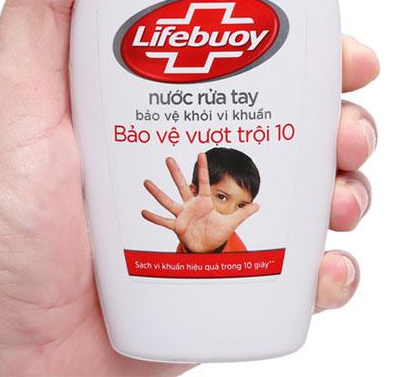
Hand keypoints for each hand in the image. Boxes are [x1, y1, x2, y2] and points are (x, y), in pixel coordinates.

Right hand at [142, 153, 259, 252]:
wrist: (208, 248)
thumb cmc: (217, 232)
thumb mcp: (232, 223)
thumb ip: (243, 213)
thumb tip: (258, 205)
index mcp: (204, 201)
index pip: (204, 181)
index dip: (203, 168)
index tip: (201, 153)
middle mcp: (191, 205)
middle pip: (182, 185)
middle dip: (176, 172)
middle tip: (168, 158)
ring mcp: (182, 214)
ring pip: (168, 201)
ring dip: (157, 192)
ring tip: (146, 182)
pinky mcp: (177, 226)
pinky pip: (164, 221)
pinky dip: (154, 218)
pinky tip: (143, 212)